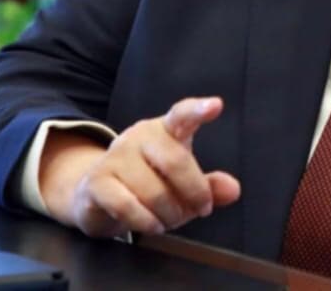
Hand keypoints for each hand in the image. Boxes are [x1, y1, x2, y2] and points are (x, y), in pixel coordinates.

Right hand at [39, 96, 240, 237]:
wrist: (96, 195)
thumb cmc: (149, 184)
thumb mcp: (183, 184)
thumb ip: (210, 186)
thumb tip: (233, 190)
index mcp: (166, 130)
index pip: (182, 114)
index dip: (198, 111)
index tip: (216, 106)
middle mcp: (139, 136)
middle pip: (175, 161)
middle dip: (194, 192)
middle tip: (201, 209)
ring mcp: (115, 156)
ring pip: (153, 190)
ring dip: (169, 214)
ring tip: (171, 219)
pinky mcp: (97, 182)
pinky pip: (126, 206)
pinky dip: (145, 222)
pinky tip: (152, 225)